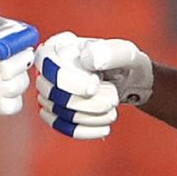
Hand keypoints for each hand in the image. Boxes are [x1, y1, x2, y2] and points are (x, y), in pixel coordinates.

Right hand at [35, 31, 152, 137]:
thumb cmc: (124, 63)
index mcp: (60, 46)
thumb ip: (109, 52)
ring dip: (90, 116)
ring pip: (58, 112)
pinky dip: (86, 130)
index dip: (69, 81)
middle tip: (111, 99)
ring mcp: (50, 91)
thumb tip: (88, 58)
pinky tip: (104, 126)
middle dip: (86, 103)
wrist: (127, 82)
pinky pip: (62, 126)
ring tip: (111, 109)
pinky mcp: (55, 111)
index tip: (93, 86)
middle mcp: (49, 67)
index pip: (48, 65)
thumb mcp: (124, 53)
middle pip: (52, 93)